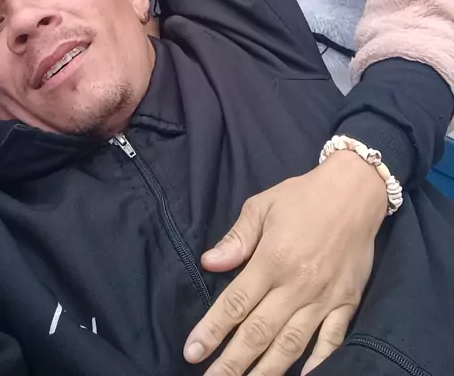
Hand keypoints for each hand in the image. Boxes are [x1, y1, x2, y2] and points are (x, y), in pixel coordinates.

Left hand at [184, 151, 386, 374]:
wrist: (355, 191)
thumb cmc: (304, 196)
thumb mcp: (263, 205)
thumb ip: (238, 238)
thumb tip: (209, 263)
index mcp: (273, 259)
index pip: (236, 303)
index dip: (212, 330)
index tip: (192, 352)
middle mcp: (297, 284)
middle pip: (259, 332)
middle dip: (232, 362)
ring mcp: (324, 297)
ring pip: (291, 344)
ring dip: (267, 371)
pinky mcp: (347, 302)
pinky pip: (332, 339)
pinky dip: (319, 362)